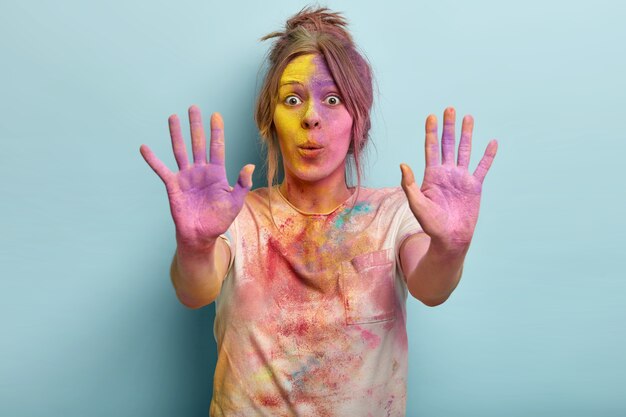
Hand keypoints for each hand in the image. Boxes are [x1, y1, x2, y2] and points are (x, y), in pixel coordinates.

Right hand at [140, 105, 253, 248]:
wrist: (201, 235)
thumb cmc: (219, 219)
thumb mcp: (235, 201)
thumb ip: (242, 183)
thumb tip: (249, 166)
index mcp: (217, 173)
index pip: (217, 147)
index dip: (216, 131)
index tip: (216, 115)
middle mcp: (200, 171)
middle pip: (198, 143)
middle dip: (196, 125)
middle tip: (193, 107)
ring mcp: (186, 177)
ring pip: (180, 150)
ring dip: (176, 134)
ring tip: (173, 117)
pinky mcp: (173, 185)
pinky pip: (161, 169)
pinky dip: (153, 159)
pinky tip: (144, 148)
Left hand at [400, 107, 497, 251]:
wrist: (450, 238)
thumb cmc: (430, 224)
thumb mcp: (417, 204)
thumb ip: (410, 185)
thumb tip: (403, 165)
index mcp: (432, 175)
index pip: (431, 149)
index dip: (431, 132)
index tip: (431, 116)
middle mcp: (446, 173)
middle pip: (448, 144)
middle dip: (448, 127)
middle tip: (449, 108)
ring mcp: (461, 178)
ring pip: (465, 151)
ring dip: (466, 134)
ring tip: (468, 117)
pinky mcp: (474, 186)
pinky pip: (482, 168)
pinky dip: (487, 156)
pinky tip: (492, 143)